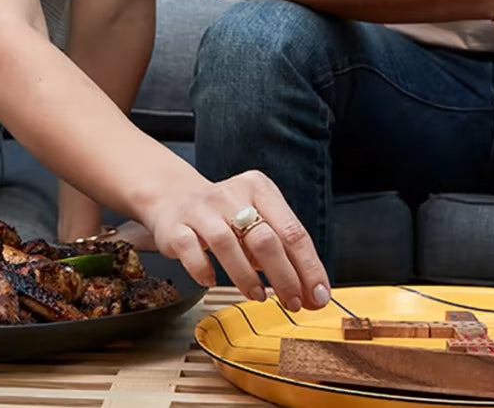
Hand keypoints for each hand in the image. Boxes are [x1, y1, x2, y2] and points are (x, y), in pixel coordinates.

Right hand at [139, 169, 330, 311]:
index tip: (318, 295)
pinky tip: (213, 282)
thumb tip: (311, 294)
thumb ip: (283, 253)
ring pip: (227, 244)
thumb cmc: (226, 216)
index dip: (308, 267)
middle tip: (293, 303)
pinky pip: (191, 252)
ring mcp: (201, 209)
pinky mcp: (176, 227)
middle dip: (284, 277)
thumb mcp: (258, 221)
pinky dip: (204, 271)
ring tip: (258, 297)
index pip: (292, 230)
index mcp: (259, 189)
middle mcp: (231, 194)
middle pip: (264, 238)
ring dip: (247, 277)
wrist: (174, 197)